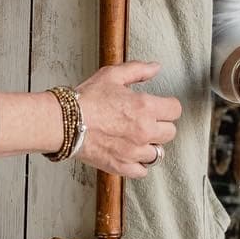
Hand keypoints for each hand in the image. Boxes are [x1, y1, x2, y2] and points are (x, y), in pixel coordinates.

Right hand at [76, 61, 179, 176]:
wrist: (64, 122)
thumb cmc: (86, 99)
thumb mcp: (112, 75)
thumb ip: (138, 70)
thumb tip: (156, 68)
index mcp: (145, 107)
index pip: (175, 110)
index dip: (168, 107)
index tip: (160, 107)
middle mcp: (144, 130)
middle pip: (170, 132)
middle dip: (161, 126)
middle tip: (146, 122)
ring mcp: (134, 151)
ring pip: (158, 153)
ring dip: (150, 146)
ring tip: (135, 138)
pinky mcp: (123, 166)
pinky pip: (143, 171)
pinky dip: (138, 164)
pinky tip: (130, 153)